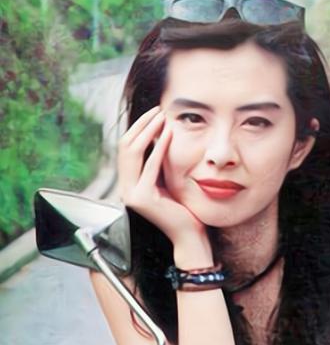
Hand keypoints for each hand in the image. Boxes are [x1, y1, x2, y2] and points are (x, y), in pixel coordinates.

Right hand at [117, 106, 210, 256]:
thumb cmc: (183, 209)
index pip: (126, 149)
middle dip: (141, 125)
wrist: (188, 234)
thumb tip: (160, 136)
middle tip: (157, 110)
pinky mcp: (142, 198)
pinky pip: (149, 166)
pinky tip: (168, 134)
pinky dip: (158, 147)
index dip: (138, 129)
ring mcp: (131, 194)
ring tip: (161, 117)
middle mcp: (125, 189)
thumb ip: (158, 164)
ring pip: (132, 153)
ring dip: (148, 131)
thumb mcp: (166, 181)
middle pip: (125, 147)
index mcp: (129, 184)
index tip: (154, 114)